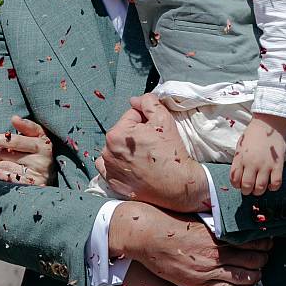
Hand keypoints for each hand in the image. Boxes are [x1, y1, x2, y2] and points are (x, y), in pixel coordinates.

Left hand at [0, 116, 55, 185]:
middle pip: (9, 153)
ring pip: (9, 166)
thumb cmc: (40, 151)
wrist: (54, 175)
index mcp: (42, 142)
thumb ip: (27, 127)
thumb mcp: (38, 137)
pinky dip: (3, 175)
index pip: (15, 140)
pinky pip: (15, 179)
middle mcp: (43, 157)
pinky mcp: (37, 184)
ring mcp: (39, 172)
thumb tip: (14, 118)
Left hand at [94, 94, 208, 212]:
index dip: (145, 120)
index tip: (155, 131)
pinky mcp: (113, 184)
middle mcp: (107, 152)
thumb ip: (148, 102)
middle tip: (152, 144)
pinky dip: (120, 166)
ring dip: (126, 150)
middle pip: (122, 133)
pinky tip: (134, 168)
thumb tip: (135, 100)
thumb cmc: (171, 152)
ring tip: (144, 157)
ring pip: (116, 150)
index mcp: (116, 134)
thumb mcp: (164, 119)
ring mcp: (109, 170)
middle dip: (135, 135)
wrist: (179, 186)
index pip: (130, 116)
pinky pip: (111, 169)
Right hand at [109, 201, 269, 285]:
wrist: (146, 236)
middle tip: (267, 255)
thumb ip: (214, 223)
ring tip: (261, 270)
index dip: (263, 242)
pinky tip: (250, 285)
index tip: (268, 241)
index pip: (249, 240)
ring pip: (243, 275)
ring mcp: (208, 269)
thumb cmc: (168, 222)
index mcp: (216, 234)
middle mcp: (215, 252)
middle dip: (263, 257)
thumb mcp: (195, 218)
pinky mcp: (199, 282)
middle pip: (251, 258)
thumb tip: (229, 222)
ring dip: (256, 273)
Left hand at [230, 113, 285, 195]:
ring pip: (260, 188)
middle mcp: (251, 163)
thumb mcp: (240, 147)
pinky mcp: (278, 165)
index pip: (234, 180)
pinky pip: (276, 183)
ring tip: (259, 189)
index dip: (236, 185)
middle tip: (249, 189)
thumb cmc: (252, 135)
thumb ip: (238, 161)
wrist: (268, 124)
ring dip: (259, 192)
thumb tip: (238, 176)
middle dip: (247, 191)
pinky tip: (271, 184)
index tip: (240, 184)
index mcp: (240, 159)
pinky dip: (273, 188)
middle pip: (246, 186)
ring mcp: (265, 165)